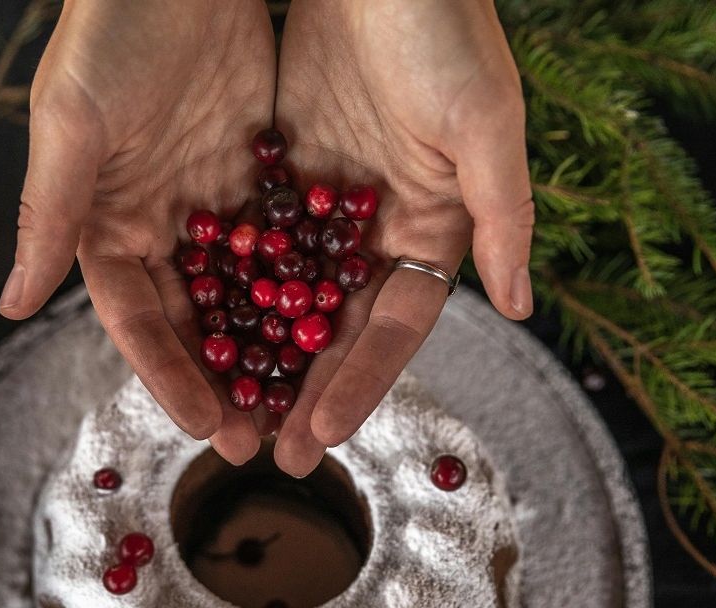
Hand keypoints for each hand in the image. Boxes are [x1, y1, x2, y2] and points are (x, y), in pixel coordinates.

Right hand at [0, 0, 275, 463]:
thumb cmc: (109, 28)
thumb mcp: (72, 122)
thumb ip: (48, 215)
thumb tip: (12, 308)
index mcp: (105, 223)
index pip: (135, 318)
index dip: (166, 373)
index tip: (203, 424)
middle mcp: (158, 225)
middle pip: (192, 321)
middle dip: (223, 381)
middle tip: (258, 440)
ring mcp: (211, 205)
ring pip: (243, 295)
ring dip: (268, 351)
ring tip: (300, 407)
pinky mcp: (260, 176)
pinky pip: (285, 245)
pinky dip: (303, 289)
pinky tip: (334, 332)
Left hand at [273, 0, 532, 475]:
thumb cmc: (442, 23)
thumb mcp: (483, 117)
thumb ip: (502, 215)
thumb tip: (519, 309)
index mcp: (432, 224)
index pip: (394, 325)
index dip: (360, 385)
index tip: (319, 438)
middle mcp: (378, 224)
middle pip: (337, 326)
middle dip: (305, 391)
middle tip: (270, 456)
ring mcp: (326, 201)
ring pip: (288, 295)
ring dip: (260, 355)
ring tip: (227, 413)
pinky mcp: (280, 166)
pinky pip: (250, 241)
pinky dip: (228, 287)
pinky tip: (196, 334)